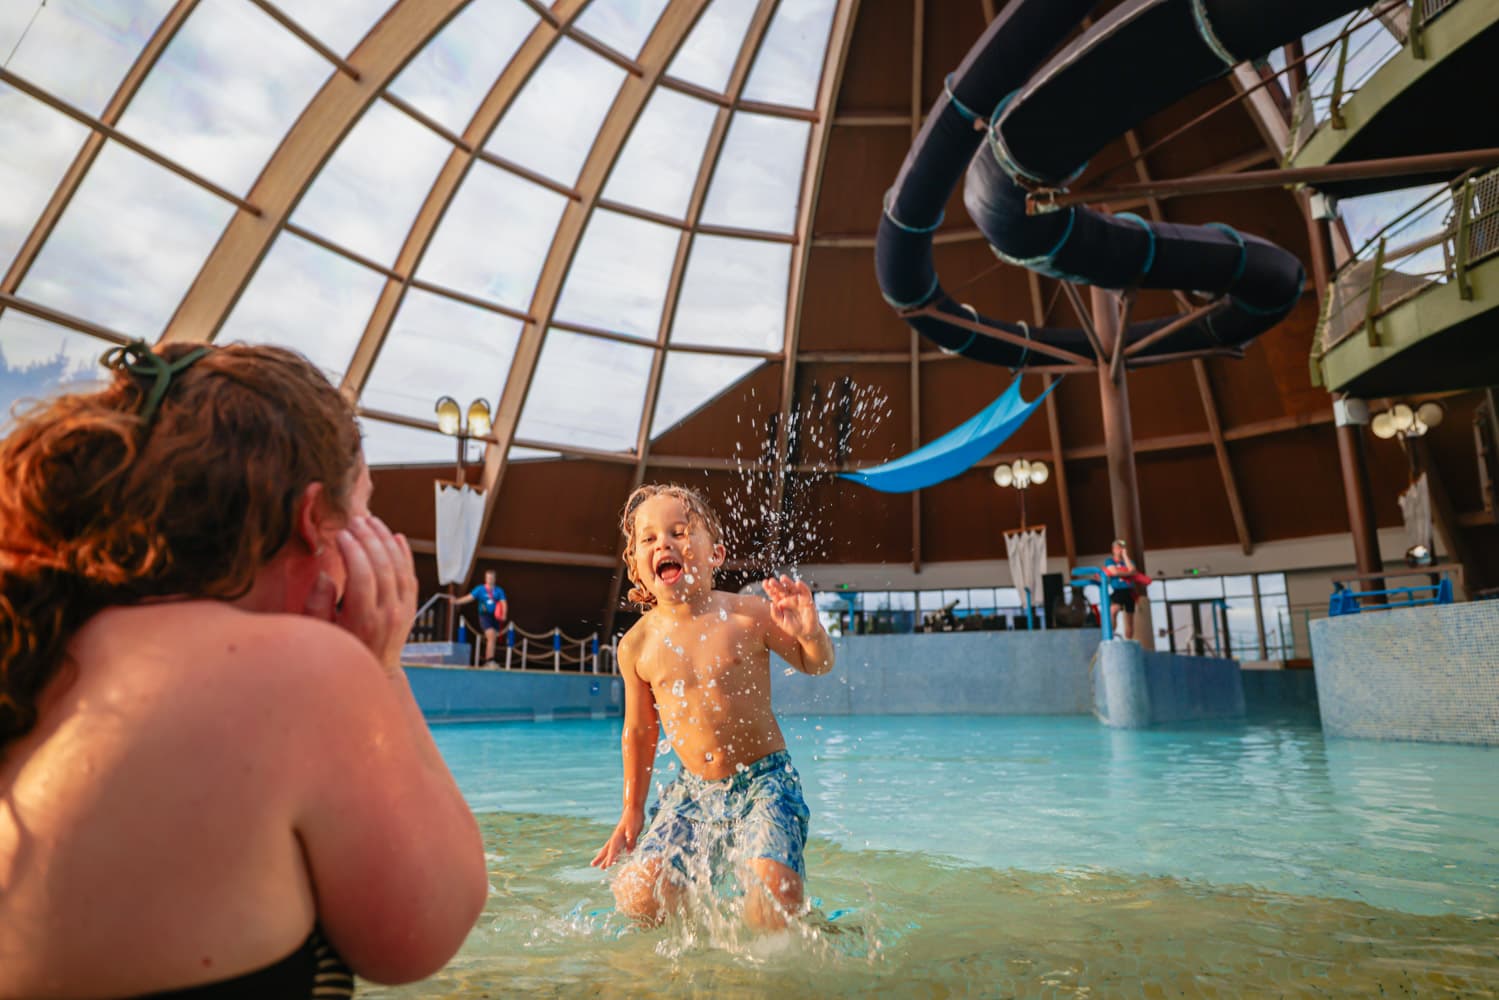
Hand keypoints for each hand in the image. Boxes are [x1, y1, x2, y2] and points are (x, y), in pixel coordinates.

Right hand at [304, 515, 417, 674]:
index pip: (362, 577)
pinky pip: (411, 576)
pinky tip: (396, 537)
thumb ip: (319, 605)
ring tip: (372, 521)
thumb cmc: (342, 649)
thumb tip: (326, 576)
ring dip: (386, 540)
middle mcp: (388, 615)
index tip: (341, 535)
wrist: (375, 673)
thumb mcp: (320, 633)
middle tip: (356, 521)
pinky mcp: (412, 608)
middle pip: (383, 568)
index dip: (353, 552)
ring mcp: (404, 611)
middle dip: (369, 539)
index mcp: (363, 621)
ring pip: (400, 568)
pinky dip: (405, 554)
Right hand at [591, 810, 643, 868]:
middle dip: (601, 858)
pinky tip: (616, 859)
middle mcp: (617, 837)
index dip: (610, 858)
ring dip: (606, 857)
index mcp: (618, 836)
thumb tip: (628, 851)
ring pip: (611, 849)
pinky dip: (615, 854)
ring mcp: (619, 837)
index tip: (607, 865)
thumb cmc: (633, 817)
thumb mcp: (634, 828)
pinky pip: (618, 848)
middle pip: (607, 849)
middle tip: (593, 865)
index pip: (613, 849)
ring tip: (601, 866)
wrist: (633, 808)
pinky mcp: (624, 837)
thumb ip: (631, 839)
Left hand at [764, 574, 820, 639]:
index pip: (775, 594)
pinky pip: (805, 592)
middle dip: (777, 585)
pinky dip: (802, 587)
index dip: (770, 589)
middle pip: (782, 590)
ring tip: (782, 578)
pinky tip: (798, 583)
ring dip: (788, 583)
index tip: (764, 583)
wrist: (806, 633)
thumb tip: (771, 604)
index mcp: (782, 604)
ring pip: (792, 588)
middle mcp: (789, 599)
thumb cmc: (793, 628)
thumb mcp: (782, 623)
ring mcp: (798, 599)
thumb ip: (775, 614)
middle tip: (771, 581)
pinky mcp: (808, 600)